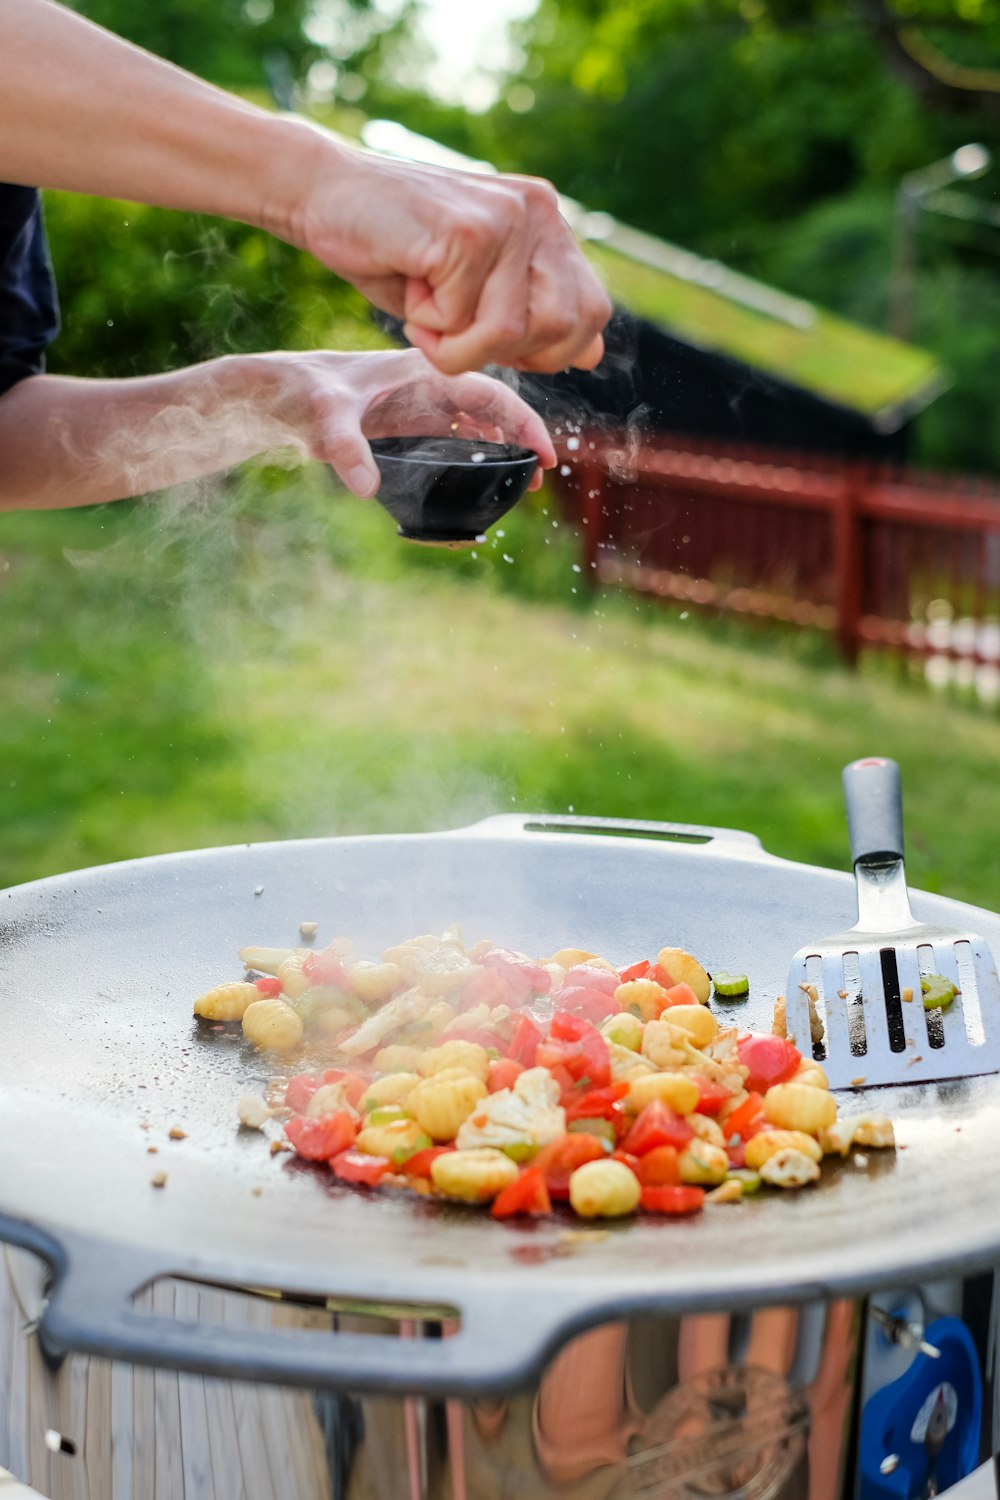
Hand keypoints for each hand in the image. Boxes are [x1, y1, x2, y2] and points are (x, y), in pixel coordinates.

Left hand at [253, 347, 557, 495]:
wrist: (276, 392)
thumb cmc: (301, 394)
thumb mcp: (323, 420)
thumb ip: (345, 450)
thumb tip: (365, 489)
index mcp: (422, 370)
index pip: (489, 392)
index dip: (522, 423)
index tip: (544, 456)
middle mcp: (428, 383)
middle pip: (492, 407)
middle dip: (521, 439)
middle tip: (540, 480)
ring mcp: (422, 402)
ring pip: (479, 421)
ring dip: (504, 448)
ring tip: (523, 485)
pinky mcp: (412, 420)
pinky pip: (458, 433)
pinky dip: (480, 453)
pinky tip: (488, 478)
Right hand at [289, 138, 611, 377]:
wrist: (322, 192)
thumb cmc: (395, 251)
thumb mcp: (474, 293)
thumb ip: (532, 317)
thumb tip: (591, 357)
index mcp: (547, 222)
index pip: (592, 312)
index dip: (546, 350)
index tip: (489, 338)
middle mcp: (538, 210)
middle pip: (561, 329)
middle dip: (502, 351)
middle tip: (450, 326)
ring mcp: (507, 216)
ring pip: (510, 333)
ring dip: (456, 345)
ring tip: (424, 305)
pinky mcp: (468, 231)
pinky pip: (462, 322)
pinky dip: (427, 327)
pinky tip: (407, 280)